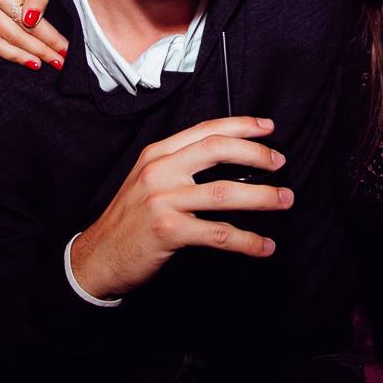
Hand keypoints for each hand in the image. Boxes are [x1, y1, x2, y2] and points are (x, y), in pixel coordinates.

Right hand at [69, 117, 293, 298]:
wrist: (98, 256)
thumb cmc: (130, 220)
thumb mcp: (148, 181)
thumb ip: (180, 167)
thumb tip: (230, 162)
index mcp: (157, 154)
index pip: (206, 130)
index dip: (241, 125)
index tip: (268, 127)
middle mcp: (159, 171)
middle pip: (218, 149)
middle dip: (256, 154)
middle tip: (280, 163)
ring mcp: (162, 200)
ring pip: (224, 192)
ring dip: (262, 197)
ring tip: (284, 200)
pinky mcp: (168, 231)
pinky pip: (218, 233)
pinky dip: (247, 240)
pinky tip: (263, 245)